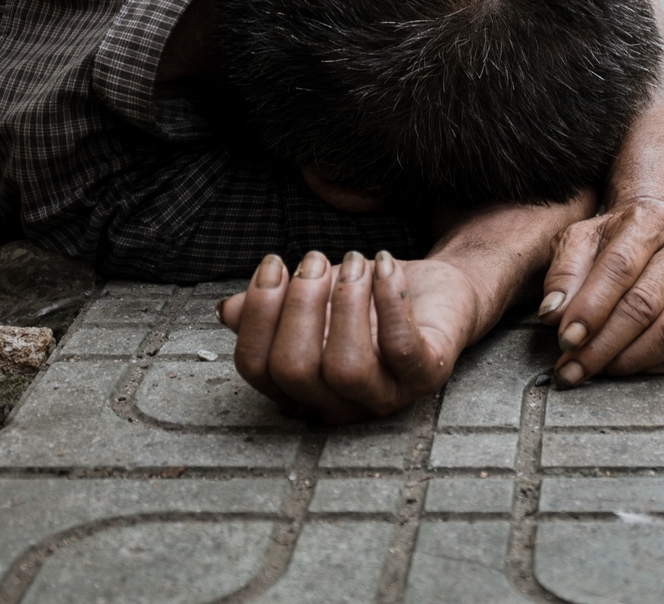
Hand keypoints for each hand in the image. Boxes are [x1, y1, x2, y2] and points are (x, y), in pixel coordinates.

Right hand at [219, 250, 482, 422]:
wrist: (437, 293)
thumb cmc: (367, 301)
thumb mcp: (315, 298)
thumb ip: (272, 308)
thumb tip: (226, 311)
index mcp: (301, 390)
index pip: (256, 367)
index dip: (258, 312)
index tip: (273, 263)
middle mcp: (338, 404)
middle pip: (295, 370)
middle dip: (299, 304)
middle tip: (316, 259)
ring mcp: (386, 396)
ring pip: (346, 368)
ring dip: (345, 302)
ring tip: (356, 262)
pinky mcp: (428, 375)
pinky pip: (402, 348)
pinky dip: (389, 301)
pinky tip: (385, 265)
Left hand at [539, 196, 663, 385]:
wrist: (659, 228)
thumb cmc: (616, 235)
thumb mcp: (580, 237)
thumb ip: (563, 272)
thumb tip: (553, 314)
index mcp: (650, 221)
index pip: (620, 268)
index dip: (591, 308)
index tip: (567, 339)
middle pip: (644, 305)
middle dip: (602, 345)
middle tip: (572, 367)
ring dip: (628, 359)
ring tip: (597, 367)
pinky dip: (650, 366)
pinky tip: (622, 363)